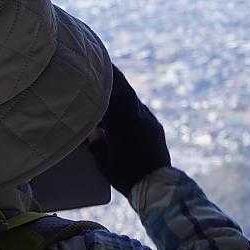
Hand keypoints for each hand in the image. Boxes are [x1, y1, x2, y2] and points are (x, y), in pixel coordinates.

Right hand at [89, 65, 171, 194]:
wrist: (158, 186)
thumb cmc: (126, 176)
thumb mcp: (104, 161)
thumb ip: (95, 143)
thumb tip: (90, 131)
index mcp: (126, 121)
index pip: (117, 90)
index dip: (109, 75)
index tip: (99, 63)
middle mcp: (141, 116)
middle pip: (126, 92)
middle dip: (114, 81)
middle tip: (101, 70)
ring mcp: (150, 121)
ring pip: (133, 103)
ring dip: (121, 97)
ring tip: (108, 94)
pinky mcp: (157, 128)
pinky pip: (141, 113)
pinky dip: (130, 109)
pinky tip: (122, 115)